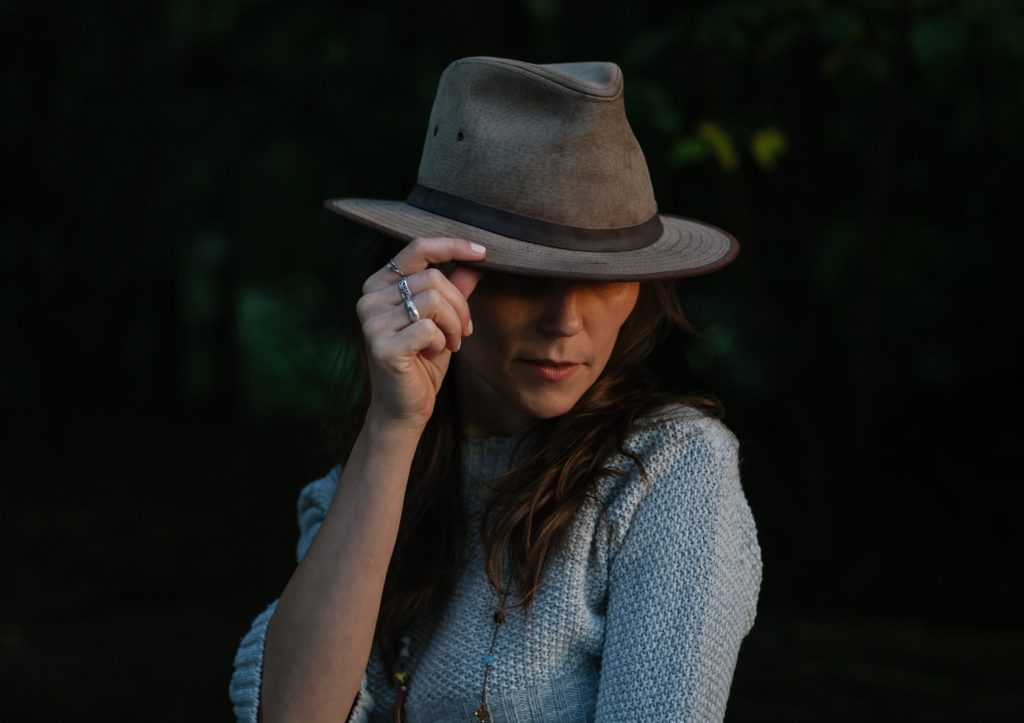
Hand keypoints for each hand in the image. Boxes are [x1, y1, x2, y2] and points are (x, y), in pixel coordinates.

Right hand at [356, 237, 485, 430]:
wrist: (405, 408)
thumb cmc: (423, 361)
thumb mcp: (443, 320)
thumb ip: (454, 289)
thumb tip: (475, 261)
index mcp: (380, 285)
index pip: (417, 249)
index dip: (452, 246)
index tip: (483, 252)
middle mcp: (370, 299)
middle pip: (433, 278)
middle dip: (460, 305)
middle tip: (463, 331)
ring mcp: (373, 322)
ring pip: (434, 300)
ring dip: (454, 324)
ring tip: (450, 343)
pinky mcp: (382, 346)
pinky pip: (429, 328)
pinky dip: (443, 341)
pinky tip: (435, 354)